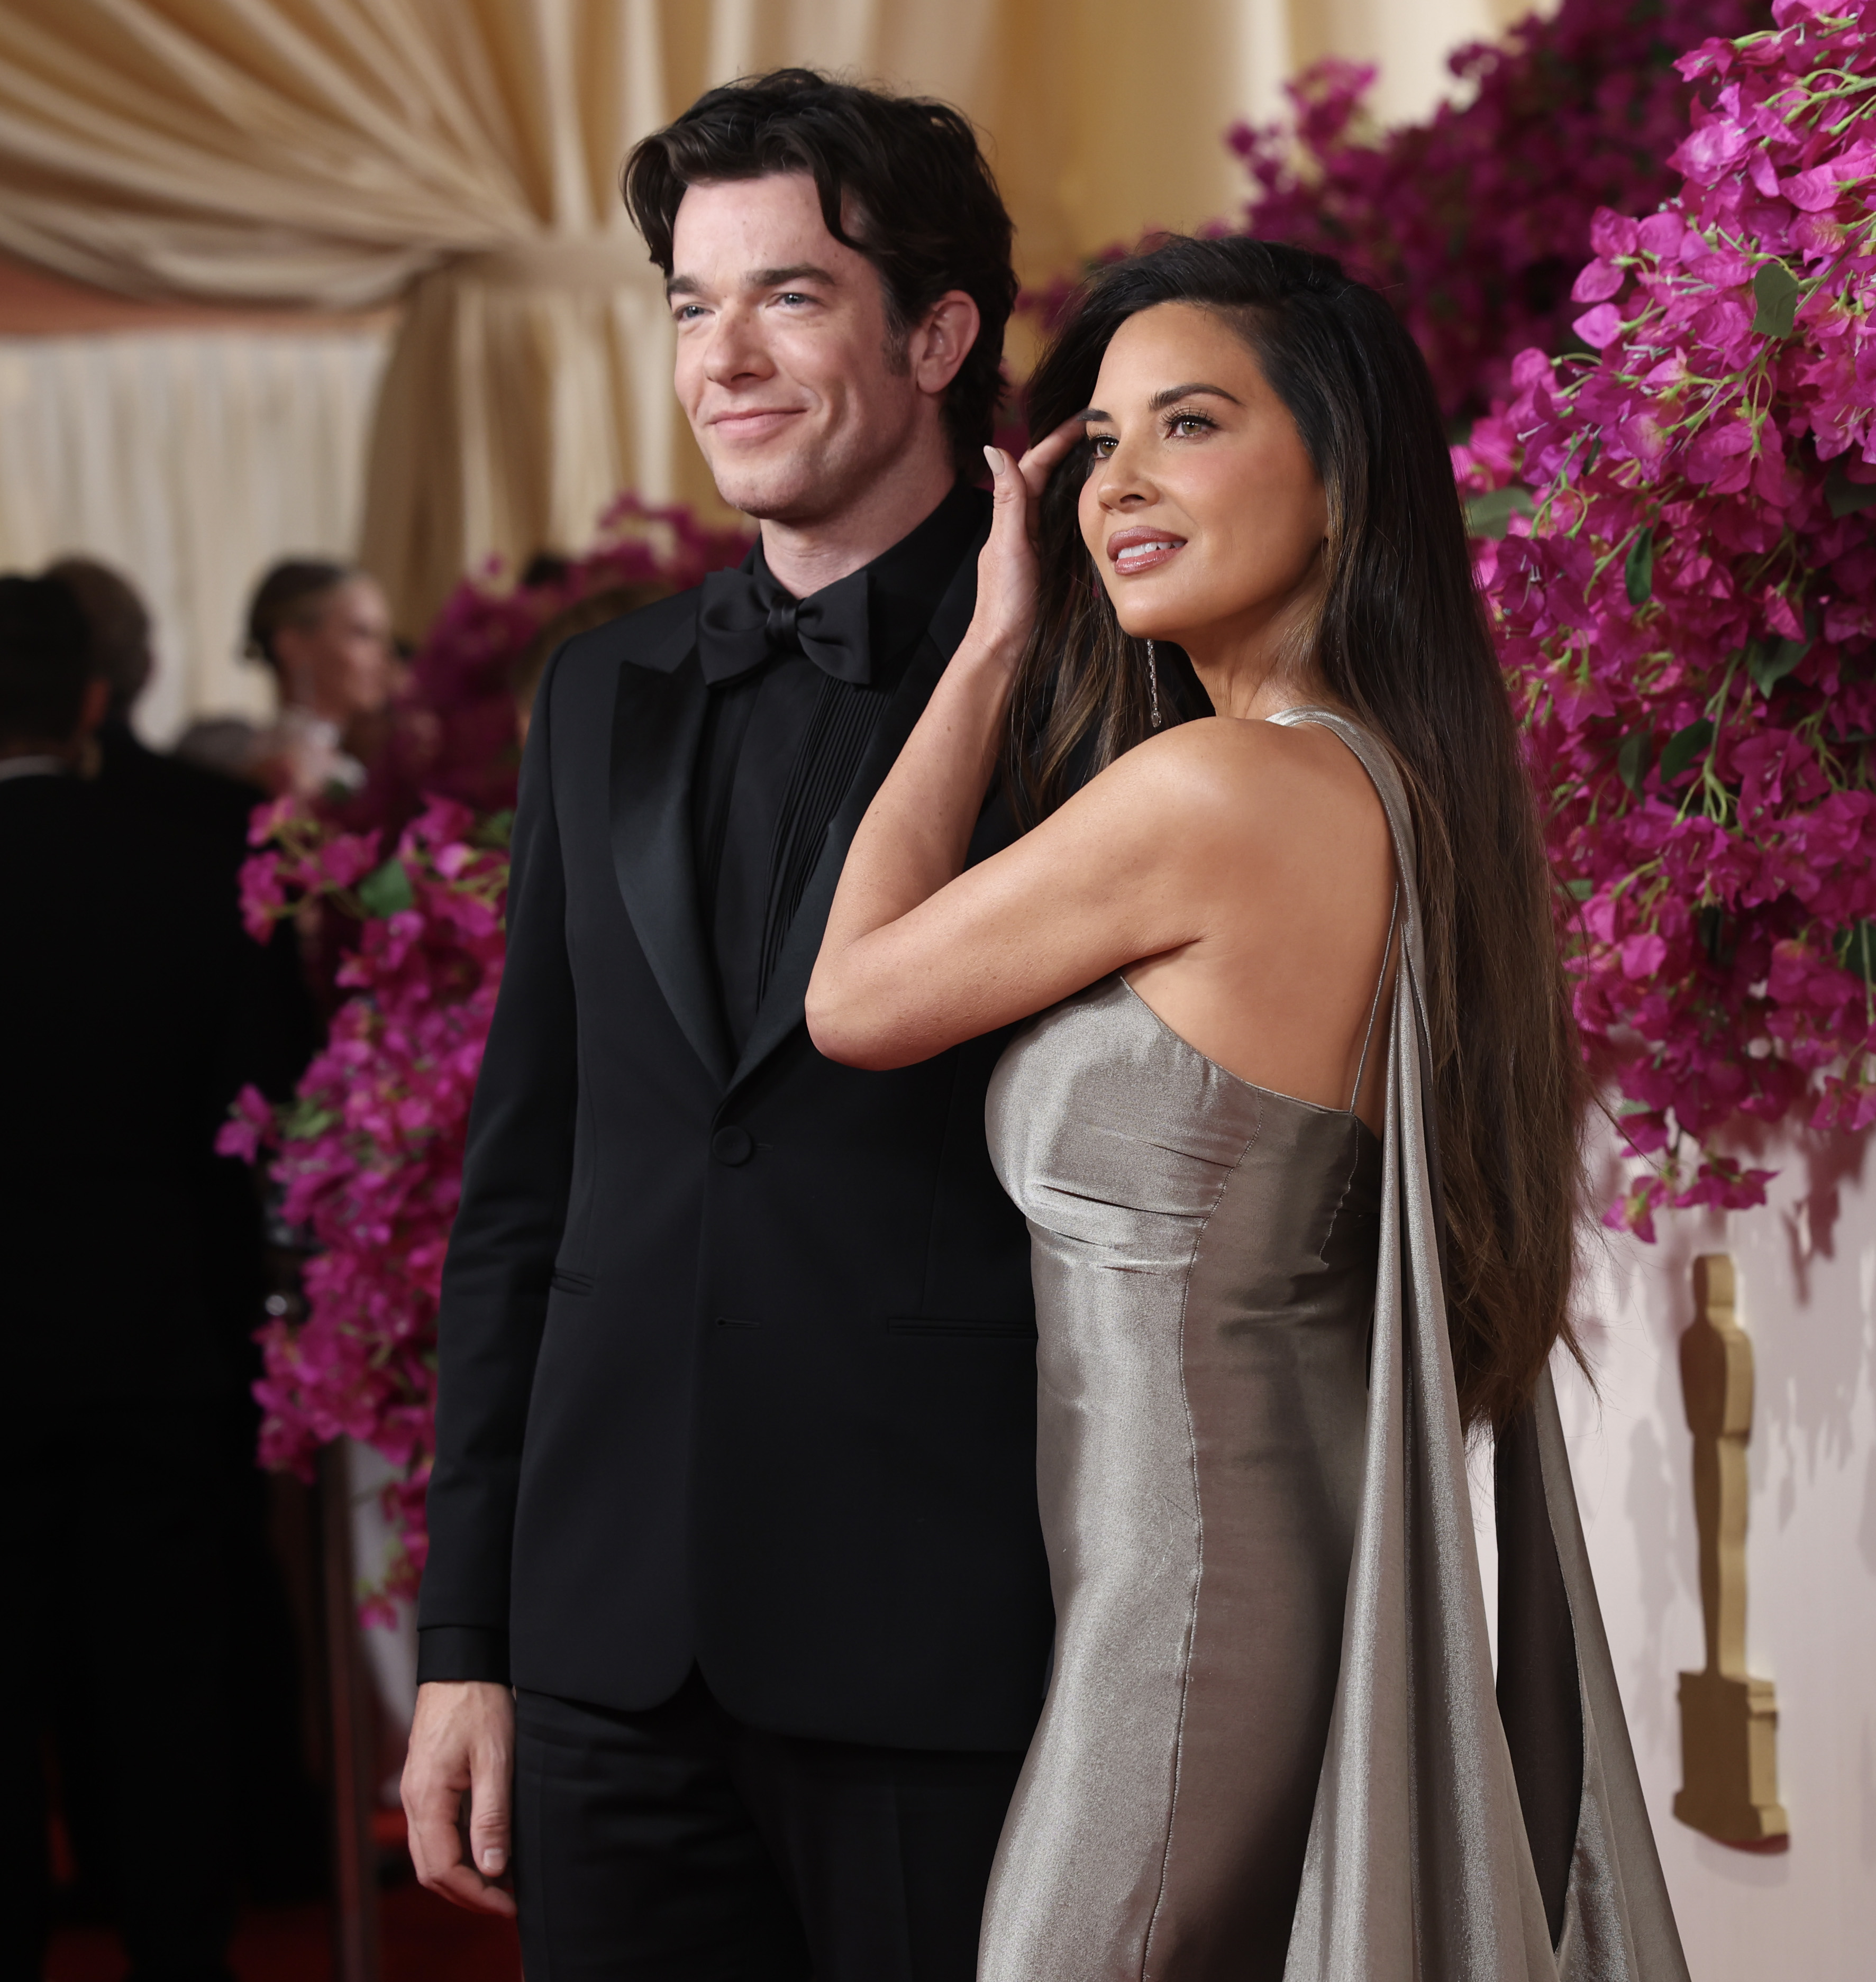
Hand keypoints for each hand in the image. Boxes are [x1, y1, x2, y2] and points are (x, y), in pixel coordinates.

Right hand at [402, 1680, 516, 1917]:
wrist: (462, 1662)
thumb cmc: (480, 1703)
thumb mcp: (495, 1758)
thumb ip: (492, 1814)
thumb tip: (494, 1869)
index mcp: (427, 1798)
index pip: (443, 1868)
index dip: (476, 1894)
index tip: (510, 1904)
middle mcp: (413, 1801)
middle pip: (431, 1870)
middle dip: (468, 1894)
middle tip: (508, 1902)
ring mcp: (416, 1793)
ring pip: (430, 1854)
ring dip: (462, 1876)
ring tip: (502, 1883)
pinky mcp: (425, 1785)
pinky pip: (434, 1833)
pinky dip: (457, 1853)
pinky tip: (486, 1850)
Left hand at [968, 418, 1086, 666]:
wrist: (1007, 647)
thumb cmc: (1004, 600)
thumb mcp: (1008, 544)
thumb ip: (1008, 499)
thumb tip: (996, 449)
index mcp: (1013, 514)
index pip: (1036, 464)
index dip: (1057, 440)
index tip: (1083, 418)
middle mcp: (1025, 524)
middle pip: (1049, 476)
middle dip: (1071, 450)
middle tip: (1102, 428)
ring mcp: (1039, 542)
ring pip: (1060, 499)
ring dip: (1079, 476)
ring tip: (1107, 455)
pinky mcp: (1053, 561)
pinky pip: (1070, 525)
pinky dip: (1084, 508)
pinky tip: (1102, 504)